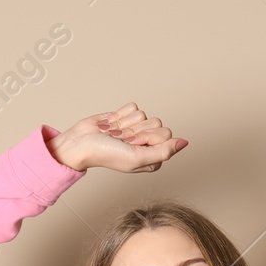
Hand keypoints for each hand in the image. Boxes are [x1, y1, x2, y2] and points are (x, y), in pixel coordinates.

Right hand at [46, 103, 188, 173]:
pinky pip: (133, 107)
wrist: (81, 143)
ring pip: (144, 115)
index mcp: (154, 157)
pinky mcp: (127, 117)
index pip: (166, 135)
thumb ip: (164, 151)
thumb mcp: (137, 157)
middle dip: (138, 129)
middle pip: (157, 123)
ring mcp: (137, 129)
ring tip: (115, 134)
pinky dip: (121, 114)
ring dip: (127, 123)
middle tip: (123, 140)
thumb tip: (184, 142)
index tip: (133, 144)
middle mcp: (148, 144)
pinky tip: (111, 125)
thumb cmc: (106, 154)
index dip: (148, 138)